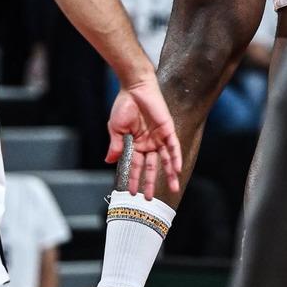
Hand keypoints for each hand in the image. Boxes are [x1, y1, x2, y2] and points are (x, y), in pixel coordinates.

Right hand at [106, 71, 182, 196]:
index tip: (132, 193)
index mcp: (136, 144)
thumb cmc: (124, 106)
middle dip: (151, 182)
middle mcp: (149, 143)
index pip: (135, 166)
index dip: (134, 179)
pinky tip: (177, 169)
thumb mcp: (116, 129)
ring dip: (169, 174)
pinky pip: (173, 146)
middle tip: (150, 199)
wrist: (134, 88)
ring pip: (166, 159)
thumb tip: (108, 162)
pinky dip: (175, 157)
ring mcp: (159, 136)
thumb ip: (116, 145)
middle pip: (151, 167)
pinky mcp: (168, 128)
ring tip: (173, 188)